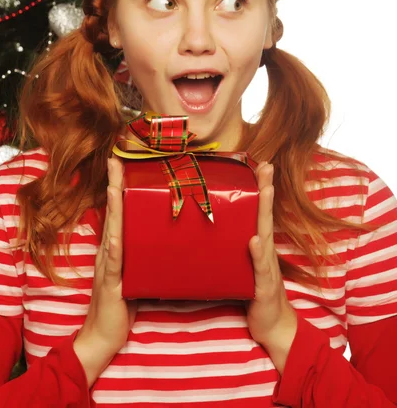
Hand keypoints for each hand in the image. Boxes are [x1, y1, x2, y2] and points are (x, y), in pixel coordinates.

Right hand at [76, 154, 137, 353]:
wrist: (104, 335)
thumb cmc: (124, 303)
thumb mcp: (138, 272)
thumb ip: (148, 254)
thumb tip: (169, 239)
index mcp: (116, 247)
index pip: (118, 211)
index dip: (119, 186)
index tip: (121, 162)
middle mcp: (110, 250)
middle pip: (113, 212)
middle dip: (113, 185)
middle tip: (115, 159)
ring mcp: (108, 265)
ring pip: (112, 230)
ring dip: (114, 207)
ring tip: (114, 183)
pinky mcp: (111, 284)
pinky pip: (113, 264)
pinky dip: (114, 249)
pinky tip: (115, 237)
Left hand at [246, 162, 296, 356]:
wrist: (274, 328)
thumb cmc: (256, 296)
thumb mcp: (243, 267)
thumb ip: (235, 249)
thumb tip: (218, 230)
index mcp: (259, 246)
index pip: (260, 213)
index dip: (261, 189)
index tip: (260, 165)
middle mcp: (265, 252)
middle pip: (266, 216)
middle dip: (266, 190)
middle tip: (266, 166)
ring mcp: (267, 268)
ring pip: (266, 235)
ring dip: (265, 212)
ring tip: (265, 190)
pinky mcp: (264, 287)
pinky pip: (261, 268)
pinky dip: (258, 253)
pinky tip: (255, 240)